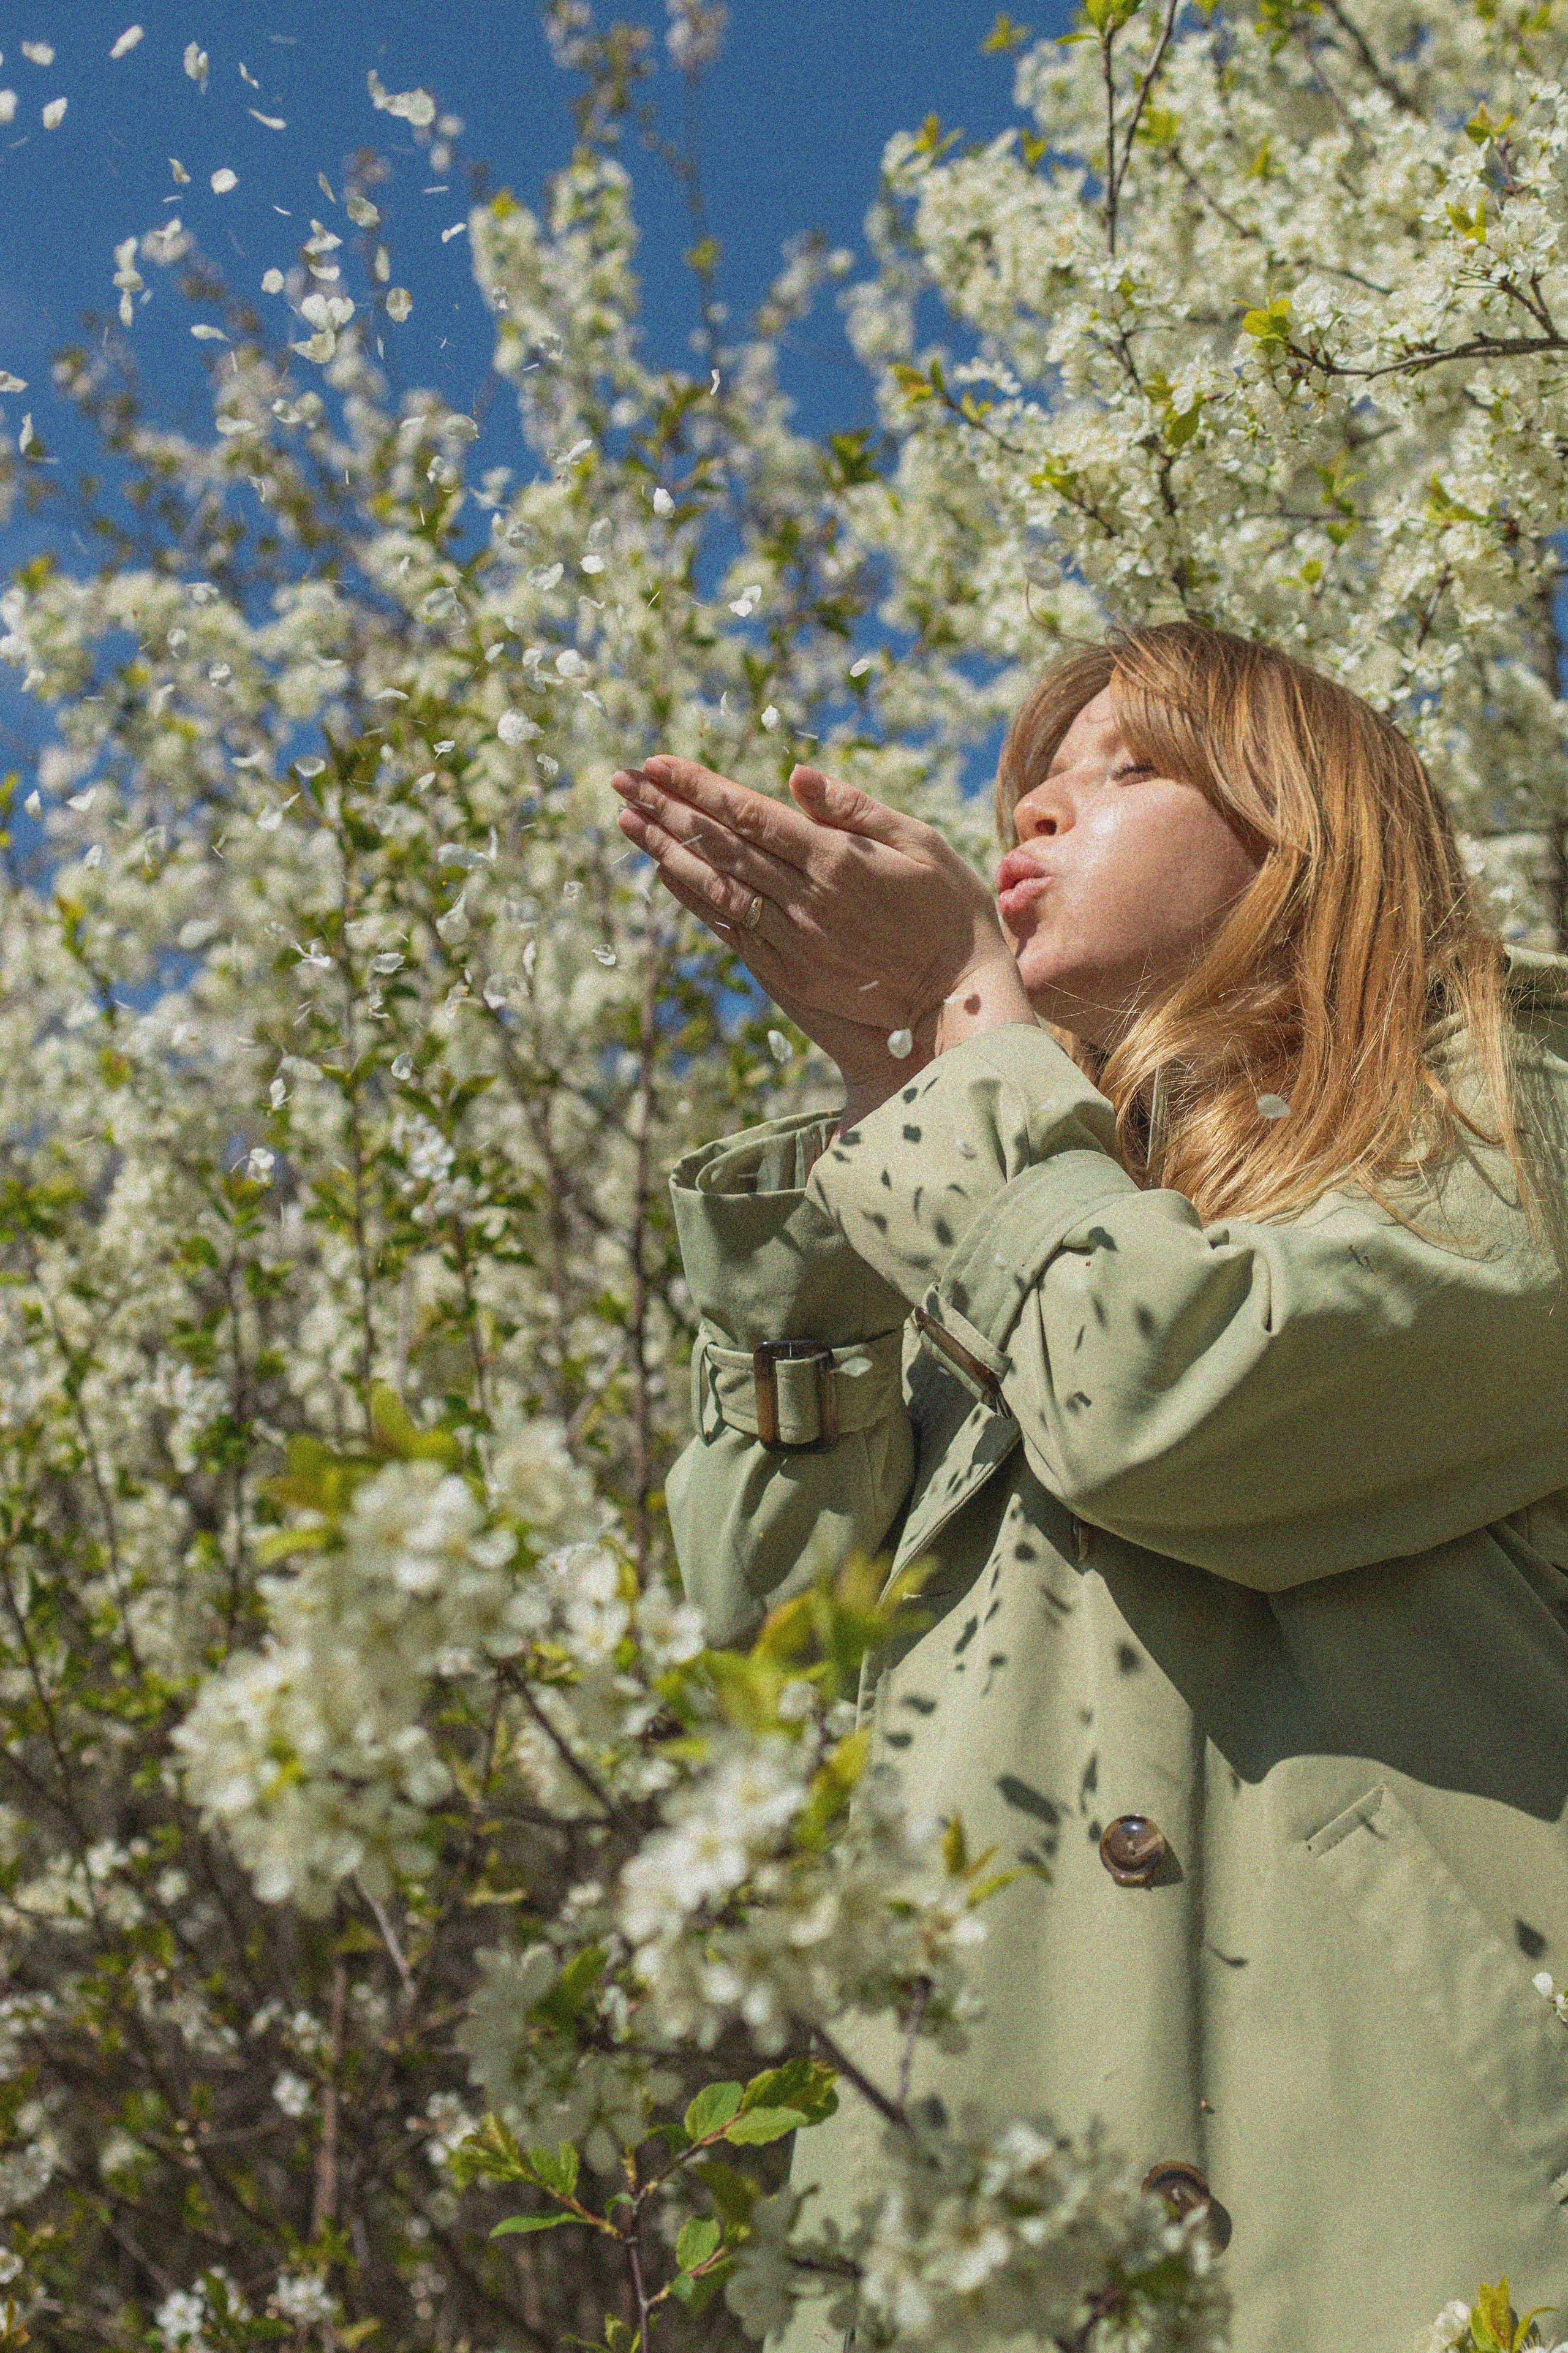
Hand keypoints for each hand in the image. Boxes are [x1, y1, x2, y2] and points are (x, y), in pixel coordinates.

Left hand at [608, 753, 1029, 1100]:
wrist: (959, 1000)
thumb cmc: (951, 913)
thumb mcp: (920, 844)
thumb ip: (856, 810)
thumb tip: (797, 776)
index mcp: (835, 858)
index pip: (749, 813)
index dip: (697, 787)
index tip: (655, 764)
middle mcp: (804, 898)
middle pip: (720, 845)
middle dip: (665, 809)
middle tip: (620, 780)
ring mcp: (792, 939)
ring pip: (715, 887)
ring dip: (666, 851)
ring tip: (627, 821)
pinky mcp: (790, 975)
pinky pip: (729, 931)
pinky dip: (693, 900)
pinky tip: (666, 875)